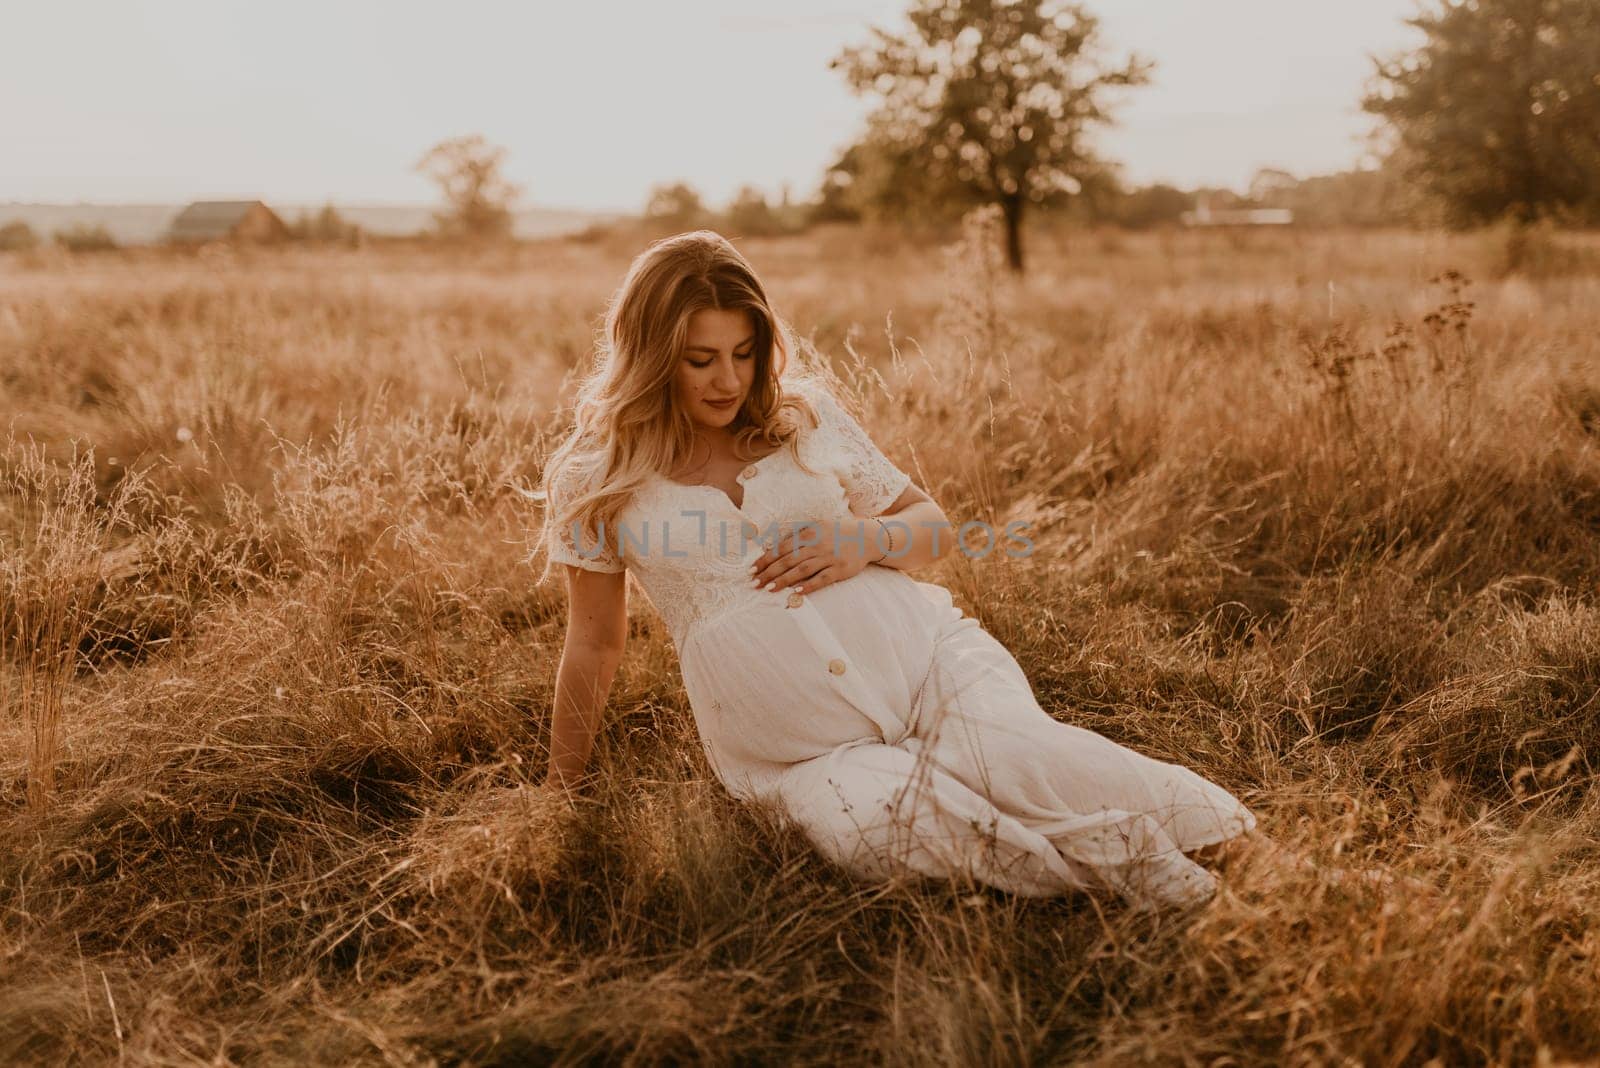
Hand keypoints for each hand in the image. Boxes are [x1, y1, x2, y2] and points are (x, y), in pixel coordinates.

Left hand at [748, 517, 882, 594]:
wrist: (867, 537)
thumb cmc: (837, 533)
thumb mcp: (817, 527)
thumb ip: (798, 536)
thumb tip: (774, 548)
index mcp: (809, 533)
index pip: (782, 548)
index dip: (765, 559)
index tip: (751, 570)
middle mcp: (818, 545)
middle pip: (788, 560)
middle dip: (769, 572)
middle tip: (754, 583)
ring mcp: (830, 558)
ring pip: (802, 570)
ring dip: (784, 579)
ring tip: (769, 589)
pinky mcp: (841, 570)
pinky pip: (822, 579)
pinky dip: (809, 585)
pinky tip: (796, 592)